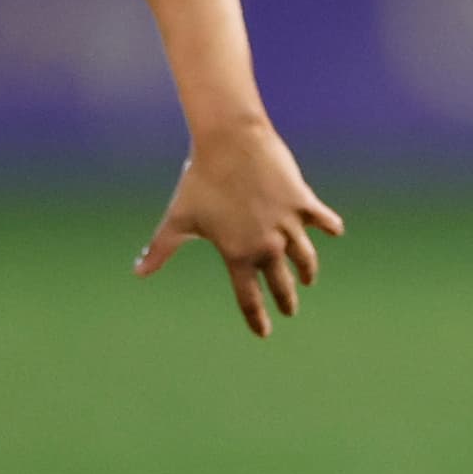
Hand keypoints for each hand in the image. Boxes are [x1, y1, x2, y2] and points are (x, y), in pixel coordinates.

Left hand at [136, 114, 345, 336]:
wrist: (230, 141)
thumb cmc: (200, 179)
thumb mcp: (178, 219)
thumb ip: (160, 249)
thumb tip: (138, 271)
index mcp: (238, 254)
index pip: (249, 298)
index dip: (257, 319)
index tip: (263, 332)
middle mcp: (267, 245)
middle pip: (282, 285)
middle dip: (287, 301)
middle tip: (290, 310)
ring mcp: (288, 224)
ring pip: (306, 259)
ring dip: (307, 271)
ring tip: (307, 278)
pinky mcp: (303, 202)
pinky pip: (323, 220)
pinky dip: (330, 226)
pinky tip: (334, 231)